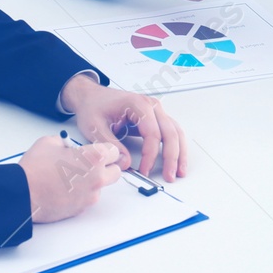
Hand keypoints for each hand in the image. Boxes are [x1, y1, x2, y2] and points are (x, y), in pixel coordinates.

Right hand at [19, 135, 120, 222]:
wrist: (22, 193)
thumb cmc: (35, 169)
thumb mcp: (49, 142)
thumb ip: (65, 143)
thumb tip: (67, 147)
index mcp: (94, 158)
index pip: (114, 152)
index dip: (104, 150)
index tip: (97, 152)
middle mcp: (98, 177)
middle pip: (115, 172)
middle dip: (105, 167)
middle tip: (89, 165)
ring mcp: (91, 195)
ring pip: (101, 187)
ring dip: (92, 182)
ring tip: (71, 178)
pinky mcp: (82, 208)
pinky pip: (87, 198)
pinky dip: (81, 194)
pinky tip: (65, 189)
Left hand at [60, 74, 187, 182]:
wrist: (92, 96)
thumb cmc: (94, 107)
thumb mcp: (95, 127)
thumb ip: (111, 145)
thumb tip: (125, 163)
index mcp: (137, 104)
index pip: (152, 133)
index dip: (150, 155)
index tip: (144, 170)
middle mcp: (152, 106)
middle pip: (170, 132)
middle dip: (172, 157)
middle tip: (169, 175)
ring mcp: (156, 111)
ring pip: (176, 132)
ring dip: (180, 153)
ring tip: (179, 171)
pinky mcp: (156, 118)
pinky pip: (172, 132)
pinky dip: (176, 147)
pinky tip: (177, 160)